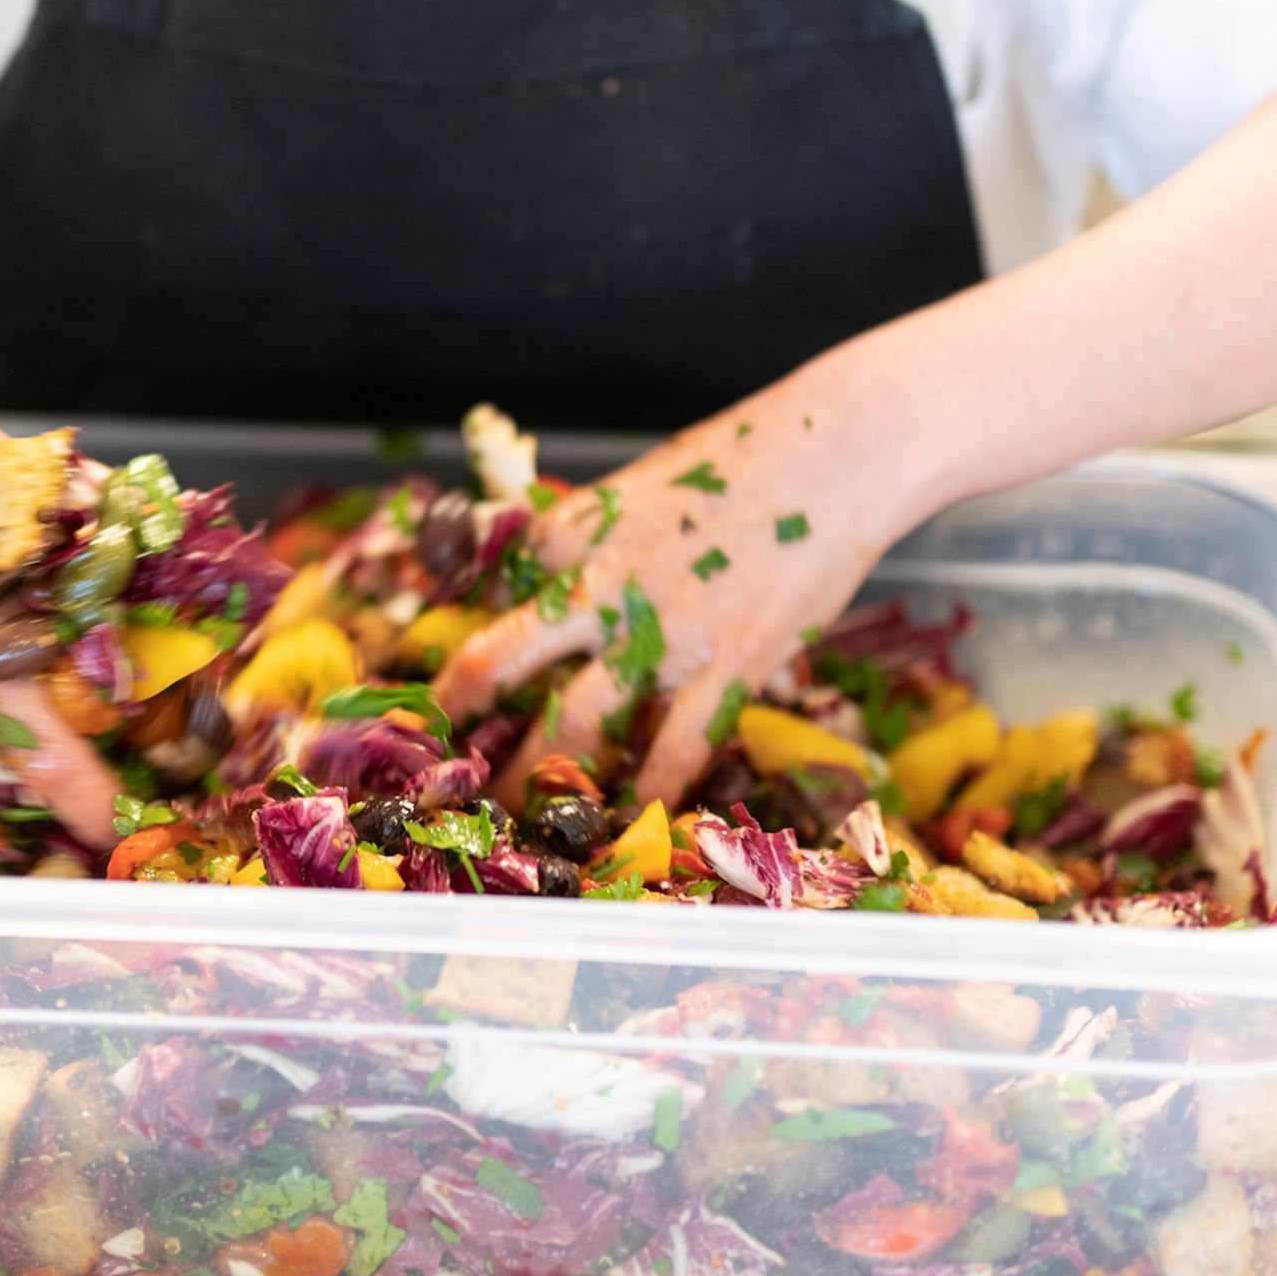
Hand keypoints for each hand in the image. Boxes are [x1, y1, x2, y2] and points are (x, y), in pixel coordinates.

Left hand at [437, 380, 933, 806]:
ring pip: (573, 727)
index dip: (469, 641)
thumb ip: (593, 536)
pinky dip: (651, 795)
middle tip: (440, 766)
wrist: (837, 453)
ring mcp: (660, 633)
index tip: (450, 686)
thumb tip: (553, 574)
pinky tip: (634, 822)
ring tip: (521, 818)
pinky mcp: (726, 667)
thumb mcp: (640, 484)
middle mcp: (597, 584)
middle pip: (494, 663)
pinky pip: (675, 752)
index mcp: (569, 530)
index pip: (489, 594)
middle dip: (460, 720)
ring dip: (539, 780)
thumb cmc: (744, 458)